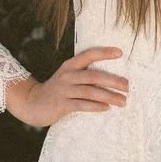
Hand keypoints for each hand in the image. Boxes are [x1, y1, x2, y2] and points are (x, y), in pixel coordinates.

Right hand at [5, 47, 129, 127]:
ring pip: (90, 92)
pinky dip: (95, 106)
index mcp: (70, 66)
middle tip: (128, 86)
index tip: (120, 52)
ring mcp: (64, 90)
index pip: (89, 55)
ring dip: (108, 96)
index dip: (104, 52)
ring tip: (123, 101)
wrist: (32, 103)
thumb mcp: (69, 78)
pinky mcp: (61, 104)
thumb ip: (85, 76)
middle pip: (93, 76)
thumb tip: (112, 80)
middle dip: (113, 81)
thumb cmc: (58, 91)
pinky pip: (81, 105)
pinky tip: (106, 108)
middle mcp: (67, 75)